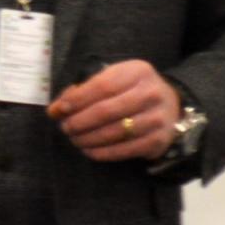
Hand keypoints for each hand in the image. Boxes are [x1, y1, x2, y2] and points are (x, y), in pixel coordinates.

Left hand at [47, 59, 182, 162]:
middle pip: (106, 111)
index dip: (76, 100)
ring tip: (74, 139)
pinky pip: (125, 150)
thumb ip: (83, 90)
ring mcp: (158, 118)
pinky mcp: (158, 140)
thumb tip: (55, 110)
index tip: (58, 110)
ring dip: (87, 139)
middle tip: (65, 128)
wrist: (170, 106)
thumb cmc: (130, 90)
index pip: (102, 86)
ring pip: (114, 132)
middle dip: (78, 122)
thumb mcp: (112, 79)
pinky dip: (102, 153)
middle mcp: (151, 93)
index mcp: (137, 72)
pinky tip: (89, 150)